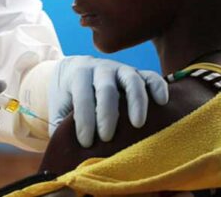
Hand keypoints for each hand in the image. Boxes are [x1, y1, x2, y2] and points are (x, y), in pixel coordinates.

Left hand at [49, 56, 167, 146]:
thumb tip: (66, 152)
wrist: (73, 69)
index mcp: (78, 76)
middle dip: (107, 115)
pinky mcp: (137, 73)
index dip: (85, 121)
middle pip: (107, 89)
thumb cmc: (67, 95)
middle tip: (106, 138)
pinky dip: (158, 87)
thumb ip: (60, 126)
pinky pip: (151, 76)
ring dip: (136, 102)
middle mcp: (100, 69)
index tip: (85, 142)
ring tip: (137, 124)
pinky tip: (162, 103)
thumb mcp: (58, 107)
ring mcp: (120, 69)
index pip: (82, 97)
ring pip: (131, 80)